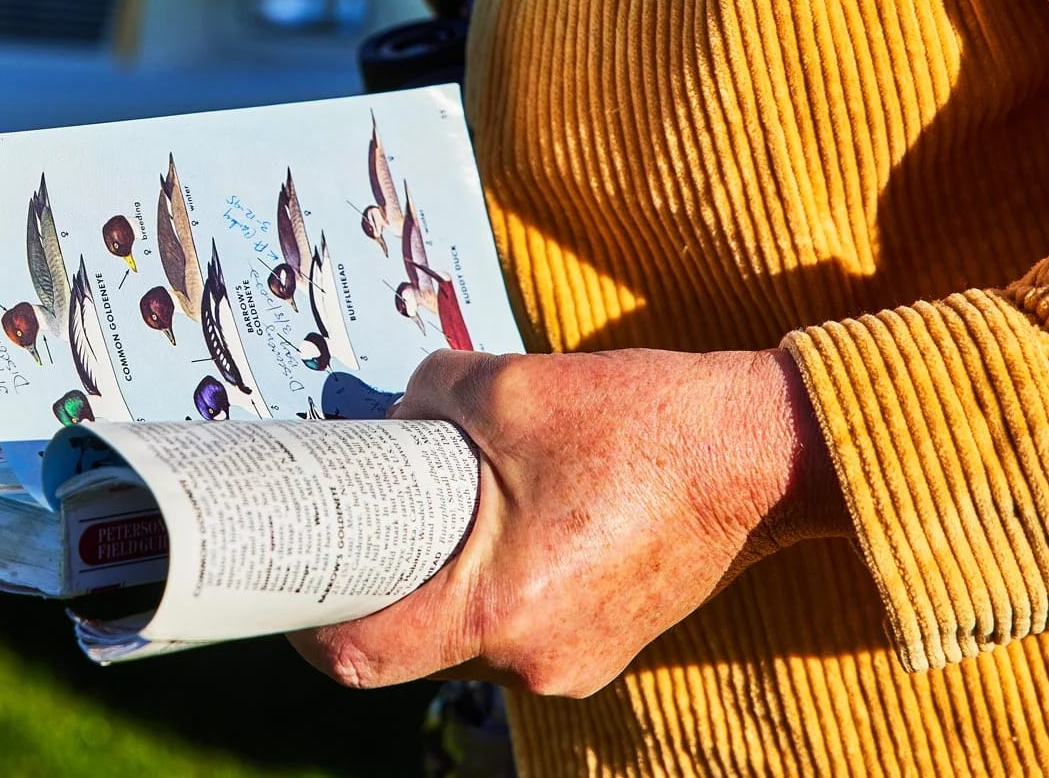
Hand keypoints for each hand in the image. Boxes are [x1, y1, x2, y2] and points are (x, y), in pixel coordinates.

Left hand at [290, 347, 848, 695]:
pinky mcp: (605, 645)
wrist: (760, 451)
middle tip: (368, 517)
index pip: (364, 657)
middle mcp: (536, 661)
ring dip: (448, 577)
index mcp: (500, 610)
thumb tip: (386, 416)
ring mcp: (577, 663)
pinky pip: (520, 626)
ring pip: (469, 634)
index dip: (310, 623)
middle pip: (415, 643)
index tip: (288, 583)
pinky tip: (514, 519)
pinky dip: (498, 580)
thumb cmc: (642, 422)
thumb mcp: (507, 386)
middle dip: (388, 579)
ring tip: (452, 503)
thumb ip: (424, 397)